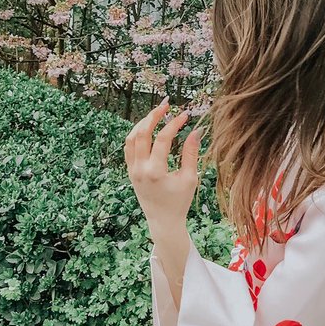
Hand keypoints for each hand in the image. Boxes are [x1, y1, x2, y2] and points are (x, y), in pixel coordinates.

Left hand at [125, 97, 201, 235]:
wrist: (163, 221)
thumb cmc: (179, 202)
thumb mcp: (189, 179)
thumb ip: (191, 154)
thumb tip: (196, 130)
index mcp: (155, 172)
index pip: (162, 139)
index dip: (174, 124)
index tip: (185, 114)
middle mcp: (140, 169)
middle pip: (142, 133)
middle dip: (154, 115)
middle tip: (166, 104)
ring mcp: (132, 170)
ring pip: (131, 138)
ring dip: (143, 122)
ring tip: (157, 113)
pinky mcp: (130, 171)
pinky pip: (128, 147)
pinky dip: (136, 134)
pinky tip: (148, 126)